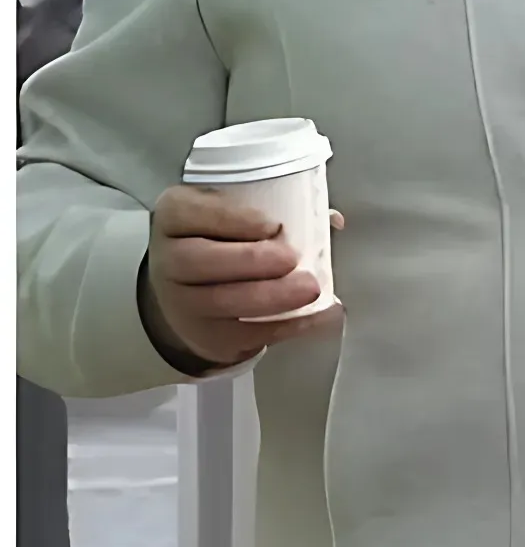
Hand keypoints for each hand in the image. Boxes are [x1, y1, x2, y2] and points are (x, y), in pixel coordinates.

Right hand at [146, 182, 335, 369]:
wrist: (191, 296)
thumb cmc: (221, 244)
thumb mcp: (232, 218)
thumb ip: (276, 210)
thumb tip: (333, 219)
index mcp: (174, 217)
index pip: (188, 212)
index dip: (231, 218)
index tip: (274, 225)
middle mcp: (169, 259)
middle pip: (199, 260)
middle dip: (251, 259)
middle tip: (292, 259)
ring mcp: (183, 302)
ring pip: (222, 300)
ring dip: (272, 296)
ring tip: (310, 288)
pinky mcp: (208, 336)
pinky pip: (246, 333)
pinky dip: (286, 325)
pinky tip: (316, 315)